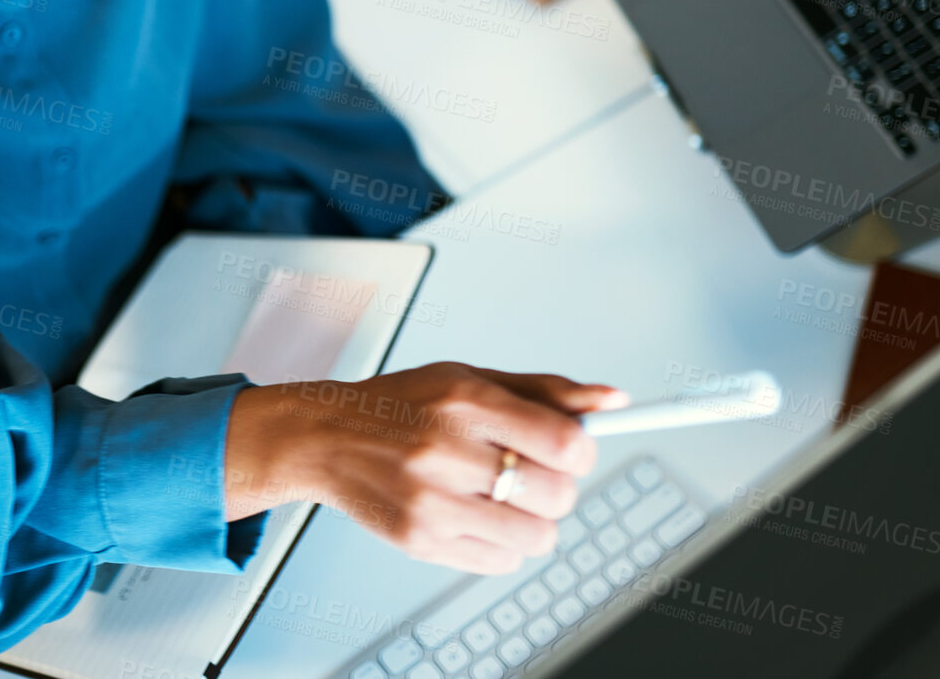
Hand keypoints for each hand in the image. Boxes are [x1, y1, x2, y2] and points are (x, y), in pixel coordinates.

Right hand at [223, 361, 628, 573]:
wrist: (327, 437)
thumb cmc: (403, 404)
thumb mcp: (472, 378)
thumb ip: (546, 391)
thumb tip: (612, 401)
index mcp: (466, 401)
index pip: (563, 442)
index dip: (582, 452)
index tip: (574, 450)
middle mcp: (447, 452)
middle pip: (556, 495)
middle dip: (558, 487)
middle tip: (532, 472)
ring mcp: (432, 502)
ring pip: (537, 538)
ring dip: (534, 520)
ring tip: (504, 497)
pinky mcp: (420, 541)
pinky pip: (501, 562)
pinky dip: (503, 544)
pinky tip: (478, 514)